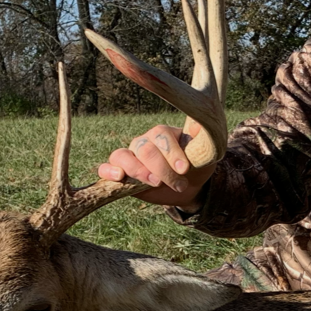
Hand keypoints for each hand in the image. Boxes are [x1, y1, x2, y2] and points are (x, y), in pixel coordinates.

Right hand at [97, 122, 215, 209]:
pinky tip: (119, 177)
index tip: (184, 169)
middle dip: (162, 169)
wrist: (188, 187)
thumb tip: (199, 124)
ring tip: (155, 183)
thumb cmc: (196, 167)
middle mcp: (144, 141)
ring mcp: (130, 155)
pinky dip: (108, 171)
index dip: (172, 152)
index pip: (162, 136)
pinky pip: (105, 168)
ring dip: (138, 171)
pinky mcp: (120, 172)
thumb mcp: (205, 154)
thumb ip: (201, 139)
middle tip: (178, 184)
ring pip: (123, 156)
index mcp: (163, 133)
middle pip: (145, 149)